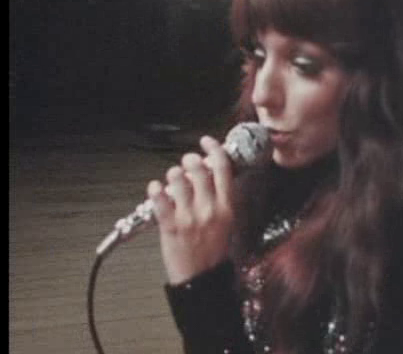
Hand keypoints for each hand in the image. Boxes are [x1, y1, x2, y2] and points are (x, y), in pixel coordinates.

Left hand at [148, 136, 235, 283]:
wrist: (202, 279)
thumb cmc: (214, 252)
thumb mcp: (228, 221)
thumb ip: (222, 198)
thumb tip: (212, 174)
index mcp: (227, 206)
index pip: (223, 168)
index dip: (214, 149)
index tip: (207, 142)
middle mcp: (209, 209)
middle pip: (198, 168)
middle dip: (190, 160)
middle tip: (186, 162)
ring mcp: (189, 217)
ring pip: (177, 179)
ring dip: (172, 174)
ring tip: (172, 179)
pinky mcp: (171, 226)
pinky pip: (160, 198)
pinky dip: (155, 189)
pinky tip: (155, 189)